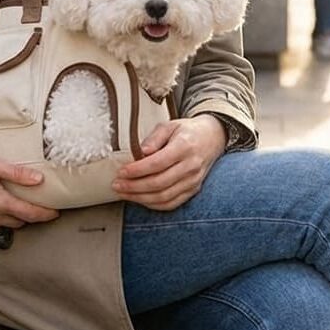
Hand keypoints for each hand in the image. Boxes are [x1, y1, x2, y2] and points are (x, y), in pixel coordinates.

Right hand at [0, 149, 58, 230]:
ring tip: (11, 204)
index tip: (55, 213)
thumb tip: (39, 180)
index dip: (44, 215)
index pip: (29, 214)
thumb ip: (16, 174)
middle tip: (33, 205)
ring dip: (8, 217)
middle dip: (27, 216)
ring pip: (0, 224)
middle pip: (16, 222)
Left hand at [112, 114, 226, 210]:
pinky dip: (153, 204)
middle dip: (134, 187)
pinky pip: (172, 203)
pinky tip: (139, 198)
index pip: (157, 163)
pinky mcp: (193, 190)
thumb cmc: (187, 131)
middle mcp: (191, 166)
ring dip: (140, 198)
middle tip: (117, 185)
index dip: (137, 170)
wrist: (212, 138)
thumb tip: (141, 151)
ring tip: (124, 193)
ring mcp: (193, 181)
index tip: (121, 172)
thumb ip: (154, 137)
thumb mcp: (169, 125)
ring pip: (164, 197)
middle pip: (159, 183)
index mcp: (184, 147)